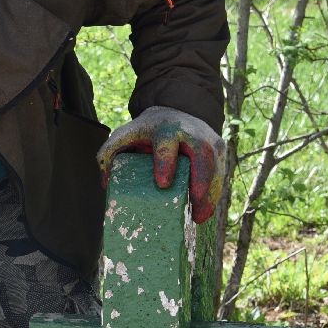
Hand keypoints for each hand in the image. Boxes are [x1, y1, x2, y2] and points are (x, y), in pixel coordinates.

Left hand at [96, 106, 224, 223]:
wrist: (176, 110)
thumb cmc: (147, 130)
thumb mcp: (126, 134)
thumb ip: (110, 153)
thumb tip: (106, 184)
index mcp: (165, 129)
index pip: (167, 144)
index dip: (166, 163)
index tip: (162, 184)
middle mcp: (191, 132)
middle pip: (202, 155)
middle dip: (200, 180)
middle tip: (193, 202)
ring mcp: (208, 139)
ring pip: (215, 166)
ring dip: (210, 193)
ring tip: (200, 217)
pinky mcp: (219, 149)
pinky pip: (220, 172)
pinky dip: (214, 192)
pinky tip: (206, 210)